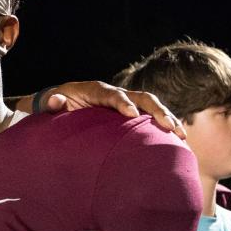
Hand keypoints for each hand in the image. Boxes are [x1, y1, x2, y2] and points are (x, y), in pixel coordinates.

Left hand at [37, 81, 185, 138]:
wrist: (58, 104)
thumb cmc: (53, 106)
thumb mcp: (49, 104)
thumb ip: (52, 103)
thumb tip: (55, 100)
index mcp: (95, 90)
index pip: (113, 95)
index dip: (123, 103)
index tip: (132, 115)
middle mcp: (113, 93)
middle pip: (140, 97)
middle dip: (156, 110)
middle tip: (170, 127)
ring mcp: (123, 102)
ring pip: (150, 105)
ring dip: (167, 117)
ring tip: (181, 135)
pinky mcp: (128, 113)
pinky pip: (148, 116)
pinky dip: (162, 125)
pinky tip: (176, 140)